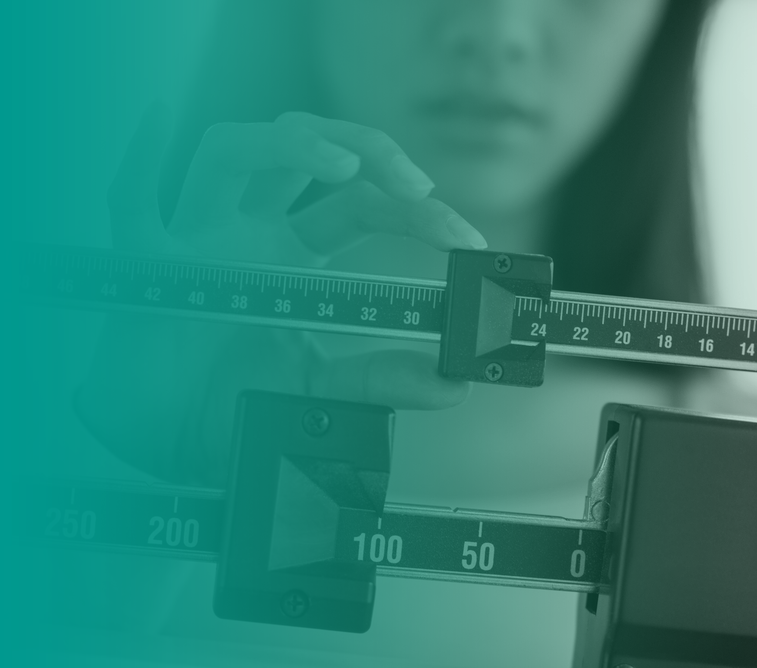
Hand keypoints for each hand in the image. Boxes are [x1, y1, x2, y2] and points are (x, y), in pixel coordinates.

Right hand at [78, 103, 484, 484]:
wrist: (170, 441)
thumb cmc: (237, 401)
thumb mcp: (322, 387)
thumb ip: (382, 381)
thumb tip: (451, 385)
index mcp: (295, 258)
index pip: (363, 207)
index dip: (418, 216)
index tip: (465, 240)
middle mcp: (249, 234)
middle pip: (306, 158)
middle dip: (368, 155)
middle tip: (419, 188)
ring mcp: (197, 239)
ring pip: (231, 152)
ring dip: (288, 146)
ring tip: (343, 167)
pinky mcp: (144, 263)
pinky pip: (130, 199)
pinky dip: (139, 158)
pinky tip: (158, 118)